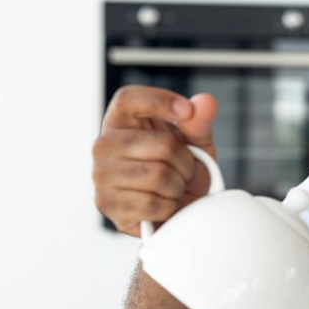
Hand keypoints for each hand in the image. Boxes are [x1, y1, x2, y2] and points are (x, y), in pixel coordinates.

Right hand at [92, 86, 218, 236]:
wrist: (174, 210)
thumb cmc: (179, 170)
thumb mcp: (194, 142)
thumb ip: (199, 121)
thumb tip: (206, 102)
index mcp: (120, 120)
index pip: (129, 98)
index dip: (159, 100)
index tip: (187, 110)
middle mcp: (104, 144)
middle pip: (164, 145)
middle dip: (186, 161)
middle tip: (184, 170)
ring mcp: (101, 175)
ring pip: (160, 177)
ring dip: (178, 186)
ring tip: (172, 187)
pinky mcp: (108, 205)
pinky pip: (153, 203)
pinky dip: (168, 207)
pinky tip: (162, 204)